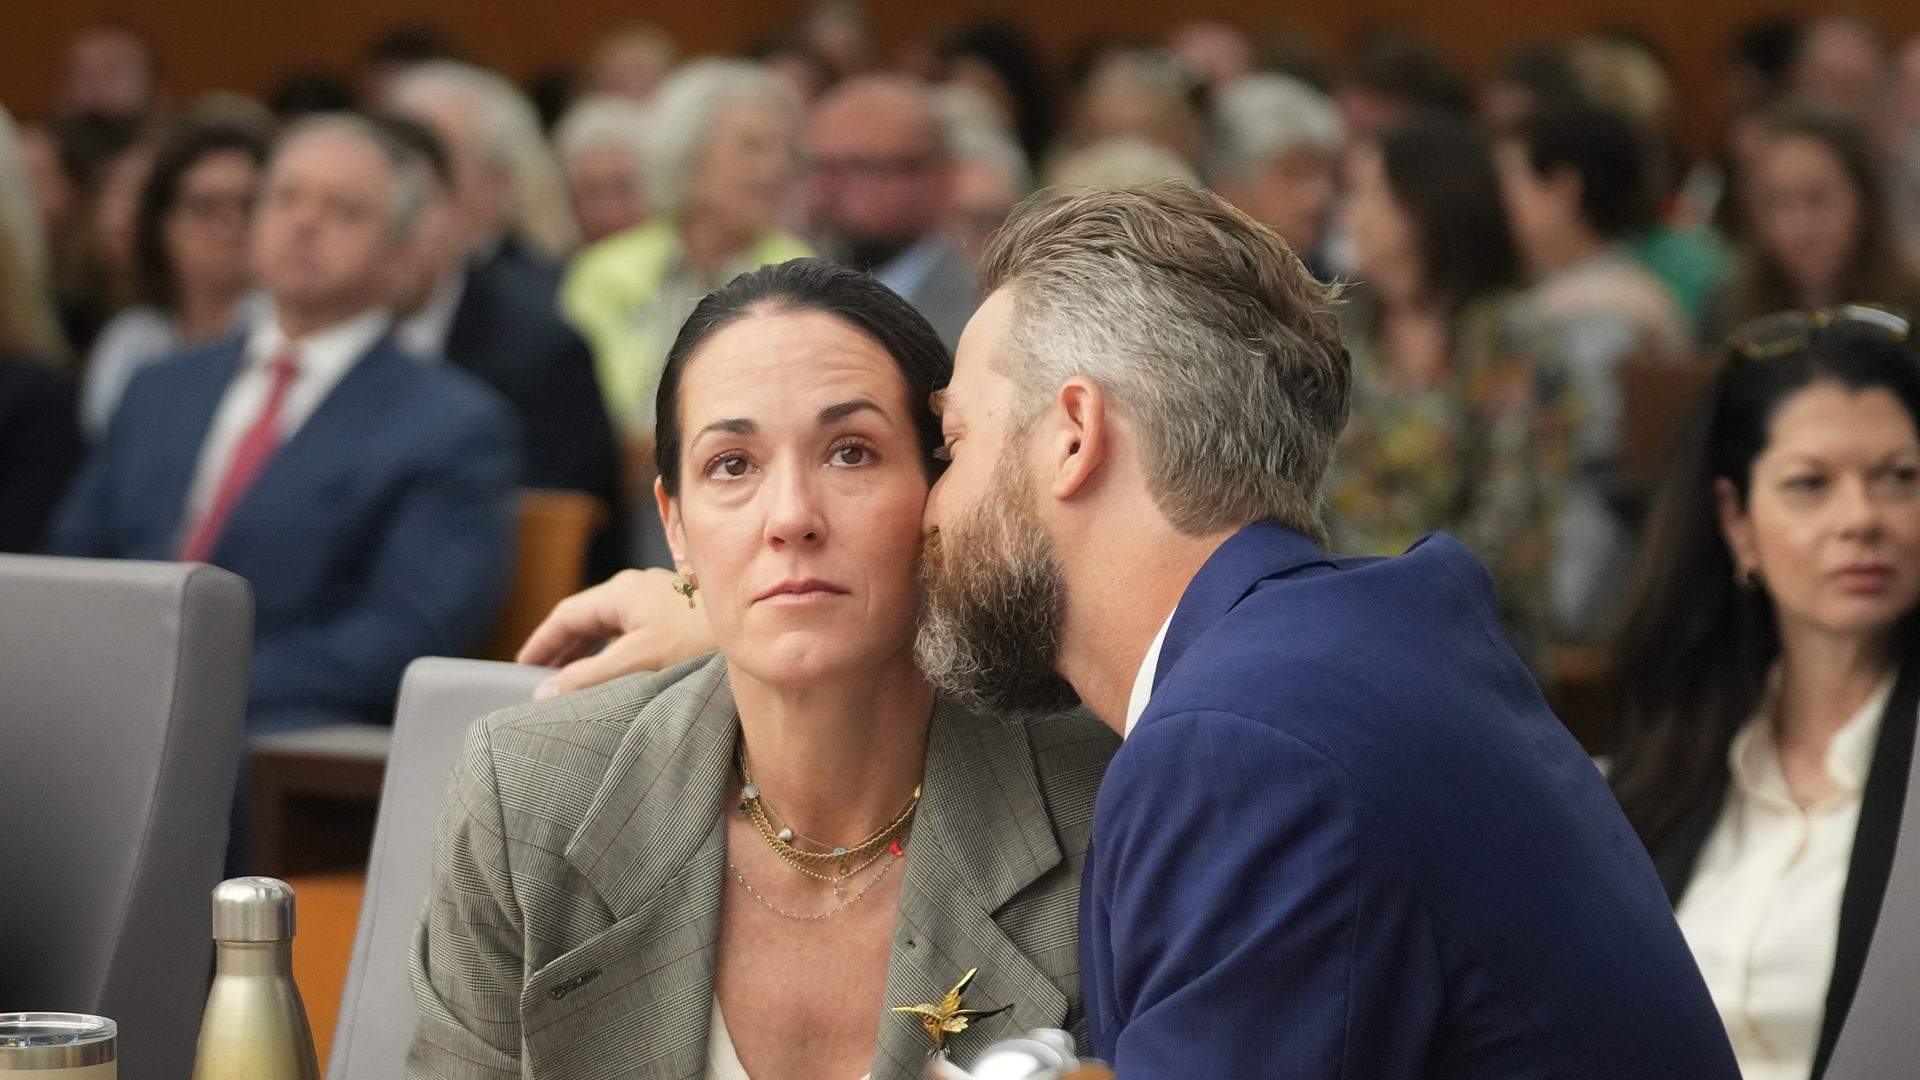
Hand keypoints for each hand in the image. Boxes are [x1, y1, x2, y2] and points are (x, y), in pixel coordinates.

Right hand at [517, 568, 718, 698]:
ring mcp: (663, 604)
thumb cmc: (699, 643)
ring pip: (614, 630)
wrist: (758, 634)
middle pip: (589, 620)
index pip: (568, 615)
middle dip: (564, 650)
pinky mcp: (682, 622)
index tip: (522, 667)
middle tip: (542, 680)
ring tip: (574, 686)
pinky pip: (635, 638)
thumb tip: (544, 694)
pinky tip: (620, 681)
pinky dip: (617, 658)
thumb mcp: (636, 662)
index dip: (543, 642)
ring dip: (591, 655)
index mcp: (622, 592)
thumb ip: (588, 678)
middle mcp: (640, 591)